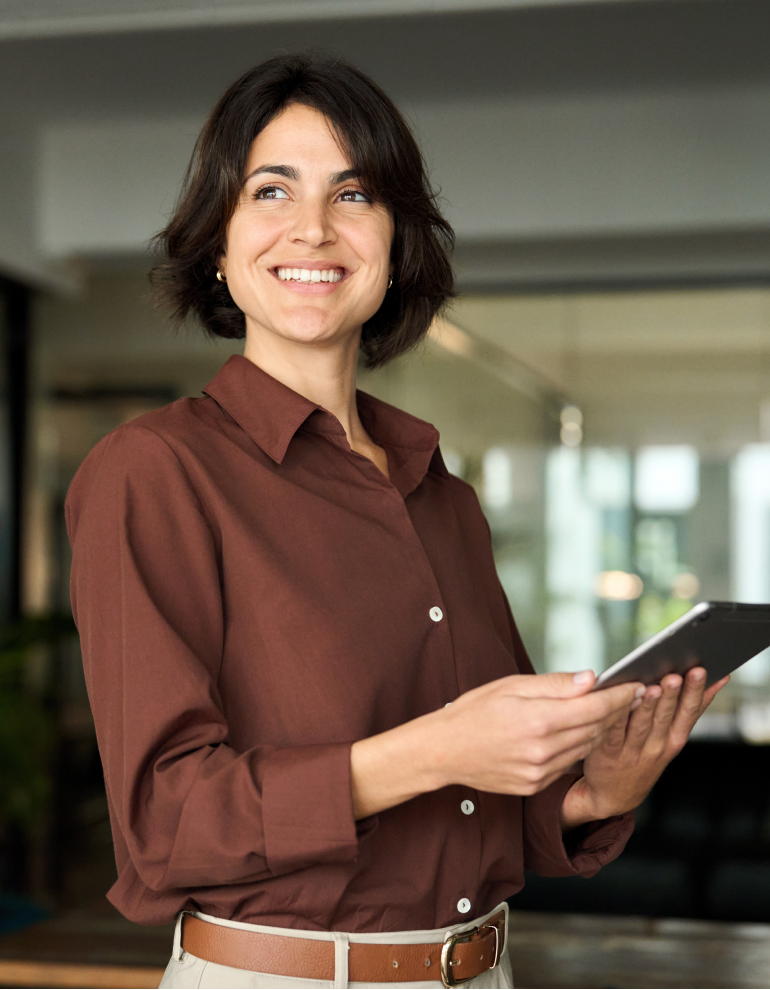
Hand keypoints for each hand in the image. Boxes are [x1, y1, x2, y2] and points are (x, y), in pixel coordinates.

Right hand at [350, 671, 641, 818]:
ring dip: (601, 730)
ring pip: (584, 748)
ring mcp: (539, 772)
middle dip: (616, 711)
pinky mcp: (535, 786)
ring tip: (612, 712)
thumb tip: (591, 679)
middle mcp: (542, 750)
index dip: (620, 697)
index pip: (593, 707)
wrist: (444, 750)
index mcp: (537, 720)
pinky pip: (567, 764)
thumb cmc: (474, 710)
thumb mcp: (511, 686)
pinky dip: (578, 747)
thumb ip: (554, 684)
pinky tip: (581, 733)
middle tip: (633, 695)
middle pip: (594, 729)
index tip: (637, 686)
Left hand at [560, 667, 729, 829]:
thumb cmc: (644, 756)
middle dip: (673, 694)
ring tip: (654, 685)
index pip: (688, 713)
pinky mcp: (607, 752)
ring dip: (649, 705)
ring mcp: (632, 751)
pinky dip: (618, 716)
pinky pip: (613, 731)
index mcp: (673, 740)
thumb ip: (685, 709)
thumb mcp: (672, 738)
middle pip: (666, 716)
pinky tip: (620, 701)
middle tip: (678, 674)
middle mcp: (656, 746)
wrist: (614, 795)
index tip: (701, 671)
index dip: (696, 692)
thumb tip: (713, 678)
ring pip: (642, 724)